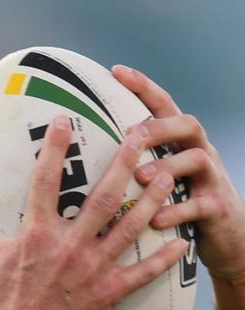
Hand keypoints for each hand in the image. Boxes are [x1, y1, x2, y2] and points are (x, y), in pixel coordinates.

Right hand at [0, 115, 187, 309]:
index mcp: (36, 234)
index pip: (45, 181)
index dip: (54, 148)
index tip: (64, 121)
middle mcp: (69, 245)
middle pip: (103, 198)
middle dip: (124, 163)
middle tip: (141, 136)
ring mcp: (92, 269)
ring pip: (129, 228)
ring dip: (152, 200)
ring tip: (167, 175)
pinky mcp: (107, 293)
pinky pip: (140, 274)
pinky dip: (162, 260)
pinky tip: (180, 243)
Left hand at [112, 65, 244, 279]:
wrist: (226, 238)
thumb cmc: (177, 201)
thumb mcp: (158, 176)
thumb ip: (132, 159)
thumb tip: (82, 149)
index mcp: (179, 142)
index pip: (163, 105)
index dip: (143, 87)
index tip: (116, 71)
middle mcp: (199, 152)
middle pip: (188, 124)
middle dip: (159, 126)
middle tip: (131, 135)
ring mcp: (212, 178)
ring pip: (196, 159)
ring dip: (166, 166)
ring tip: (139, 177)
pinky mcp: (218, 208)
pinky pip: (200, 205)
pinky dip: (176, 211)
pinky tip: (154, 218)